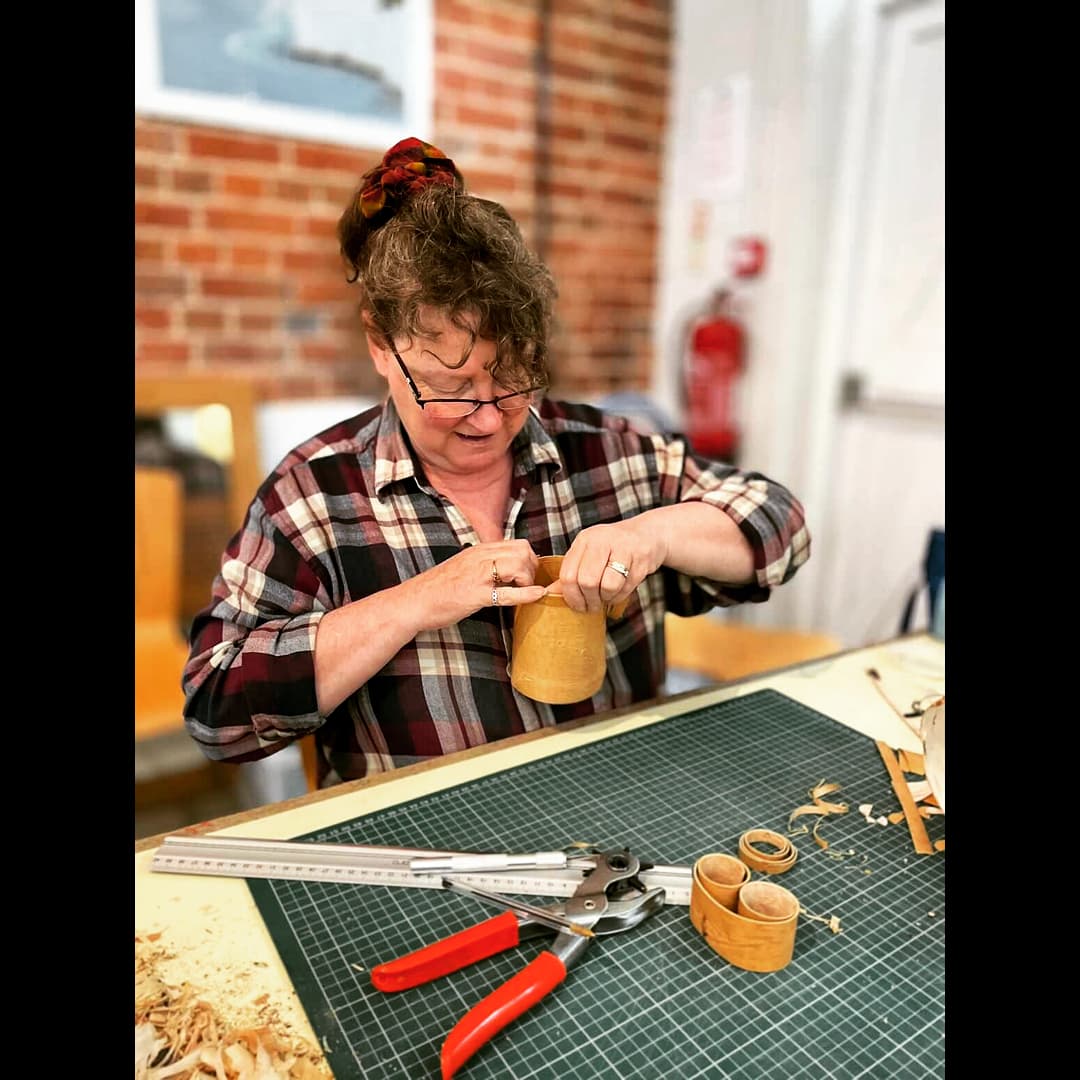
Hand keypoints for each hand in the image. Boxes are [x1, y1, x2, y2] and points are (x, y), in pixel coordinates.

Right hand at [407, 539, 547, 631]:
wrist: (414, 601)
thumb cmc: (438, 588)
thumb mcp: (464, 566)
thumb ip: (484, 563)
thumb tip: (504, 567)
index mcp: (479, 550)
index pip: (518, 544)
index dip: (529, 559)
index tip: (528, 575)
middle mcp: (480, 557)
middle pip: (523, 551)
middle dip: (532, 568)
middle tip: (526, 584)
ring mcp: (478, 575)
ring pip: (519, 565)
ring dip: (528, 580)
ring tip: (521, 592)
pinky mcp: (476, 595)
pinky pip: (508, 592)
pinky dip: (527, 594)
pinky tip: (537, 595)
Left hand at [557, 521, 664, 613]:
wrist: (648, 534)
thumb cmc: (613, 548)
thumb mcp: (590, 554)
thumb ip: (573, 572)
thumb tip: (549, 593)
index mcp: (585, 540)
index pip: (568, 575)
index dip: (571, 597)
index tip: (577, 606)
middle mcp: (602, 540)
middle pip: (587, 582)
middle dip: (589, 601)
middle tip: (593, 606)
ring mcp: (623, 548)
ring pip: (607, 586)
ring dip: (606, 598)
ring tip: (607, 596)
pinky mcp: (641, 559)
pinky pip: (626, 588)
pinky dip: (620, 596)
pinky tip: (620, 590)